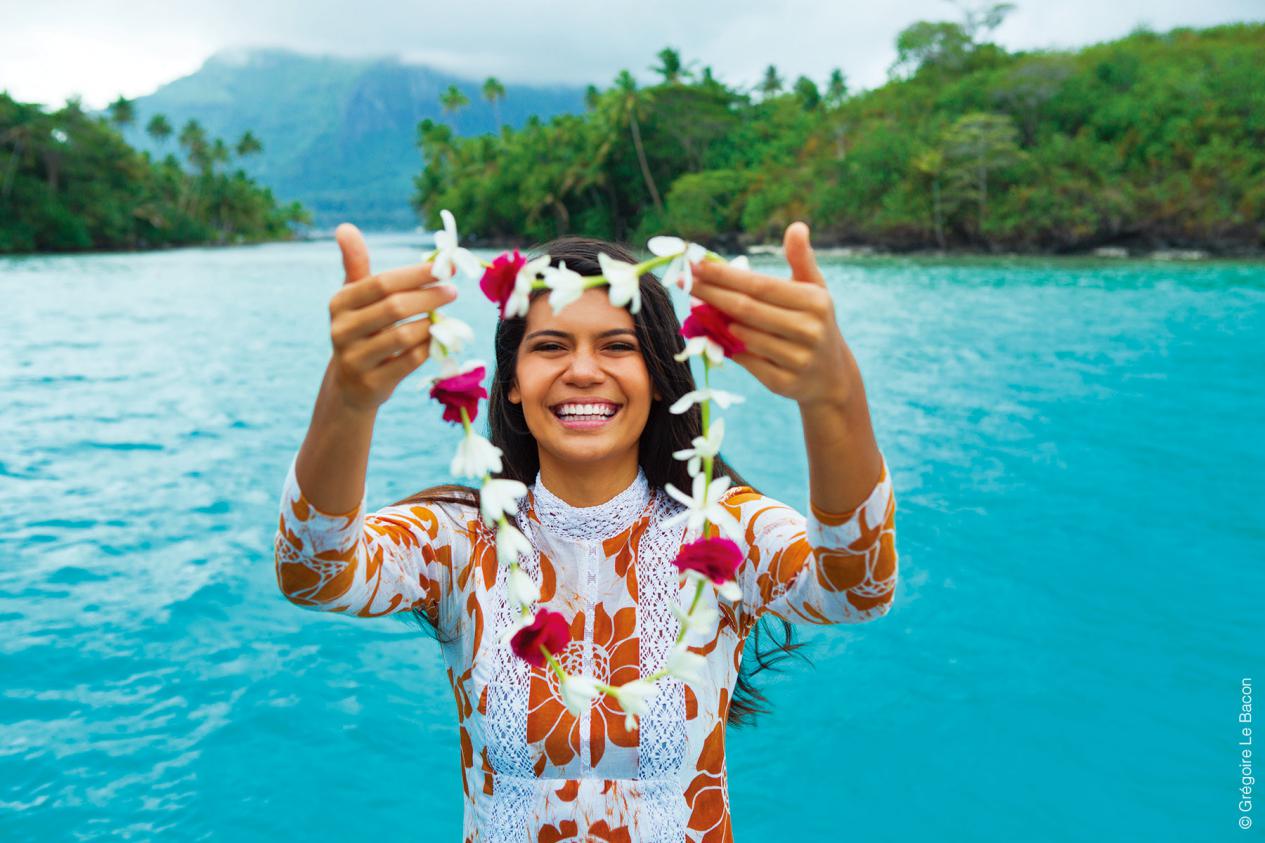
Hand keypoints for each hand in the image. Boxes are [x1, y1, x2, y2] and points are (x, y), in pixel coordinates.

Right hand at [327, 223, 457, 410]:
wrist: (350, 385)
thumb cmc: (362, 330)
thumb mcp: (354, 298)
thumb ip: (355, 264)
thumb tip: (345, 227)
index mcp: (340, 303)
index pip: (382, 283)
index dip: (416, 274)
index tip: (445, 268)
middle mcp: (341, 330)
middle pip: (395, 307)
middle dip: (429, 297)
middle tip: (453, 291)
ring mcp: (354, 359)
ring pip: (404, 336)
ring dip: (431, 324)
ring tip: (445, 317)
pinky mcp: (371, 384)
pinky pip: (410, 361)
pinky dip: (428, 347)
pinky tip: (436, 339)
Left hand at [688, 222, 855, 407]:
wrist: (831, 376)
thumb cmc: (814, 323)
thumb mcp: (815, 291)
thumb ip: (801, 259)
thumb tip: (796, 226)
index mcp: (815, 302)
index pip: (759, 285)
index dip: (724, 276)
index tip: (696, 265)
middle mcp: (809, 330)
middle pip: (746, 309)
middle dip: (710, 294)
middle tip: (683, 281)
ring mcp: (797, 359)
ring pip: (743, 336)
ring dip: (717, 322)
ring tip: (697, 306)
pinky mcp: (784, 383)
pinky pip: (746, 362)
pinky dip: (728, 348)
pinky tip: (714, 334)